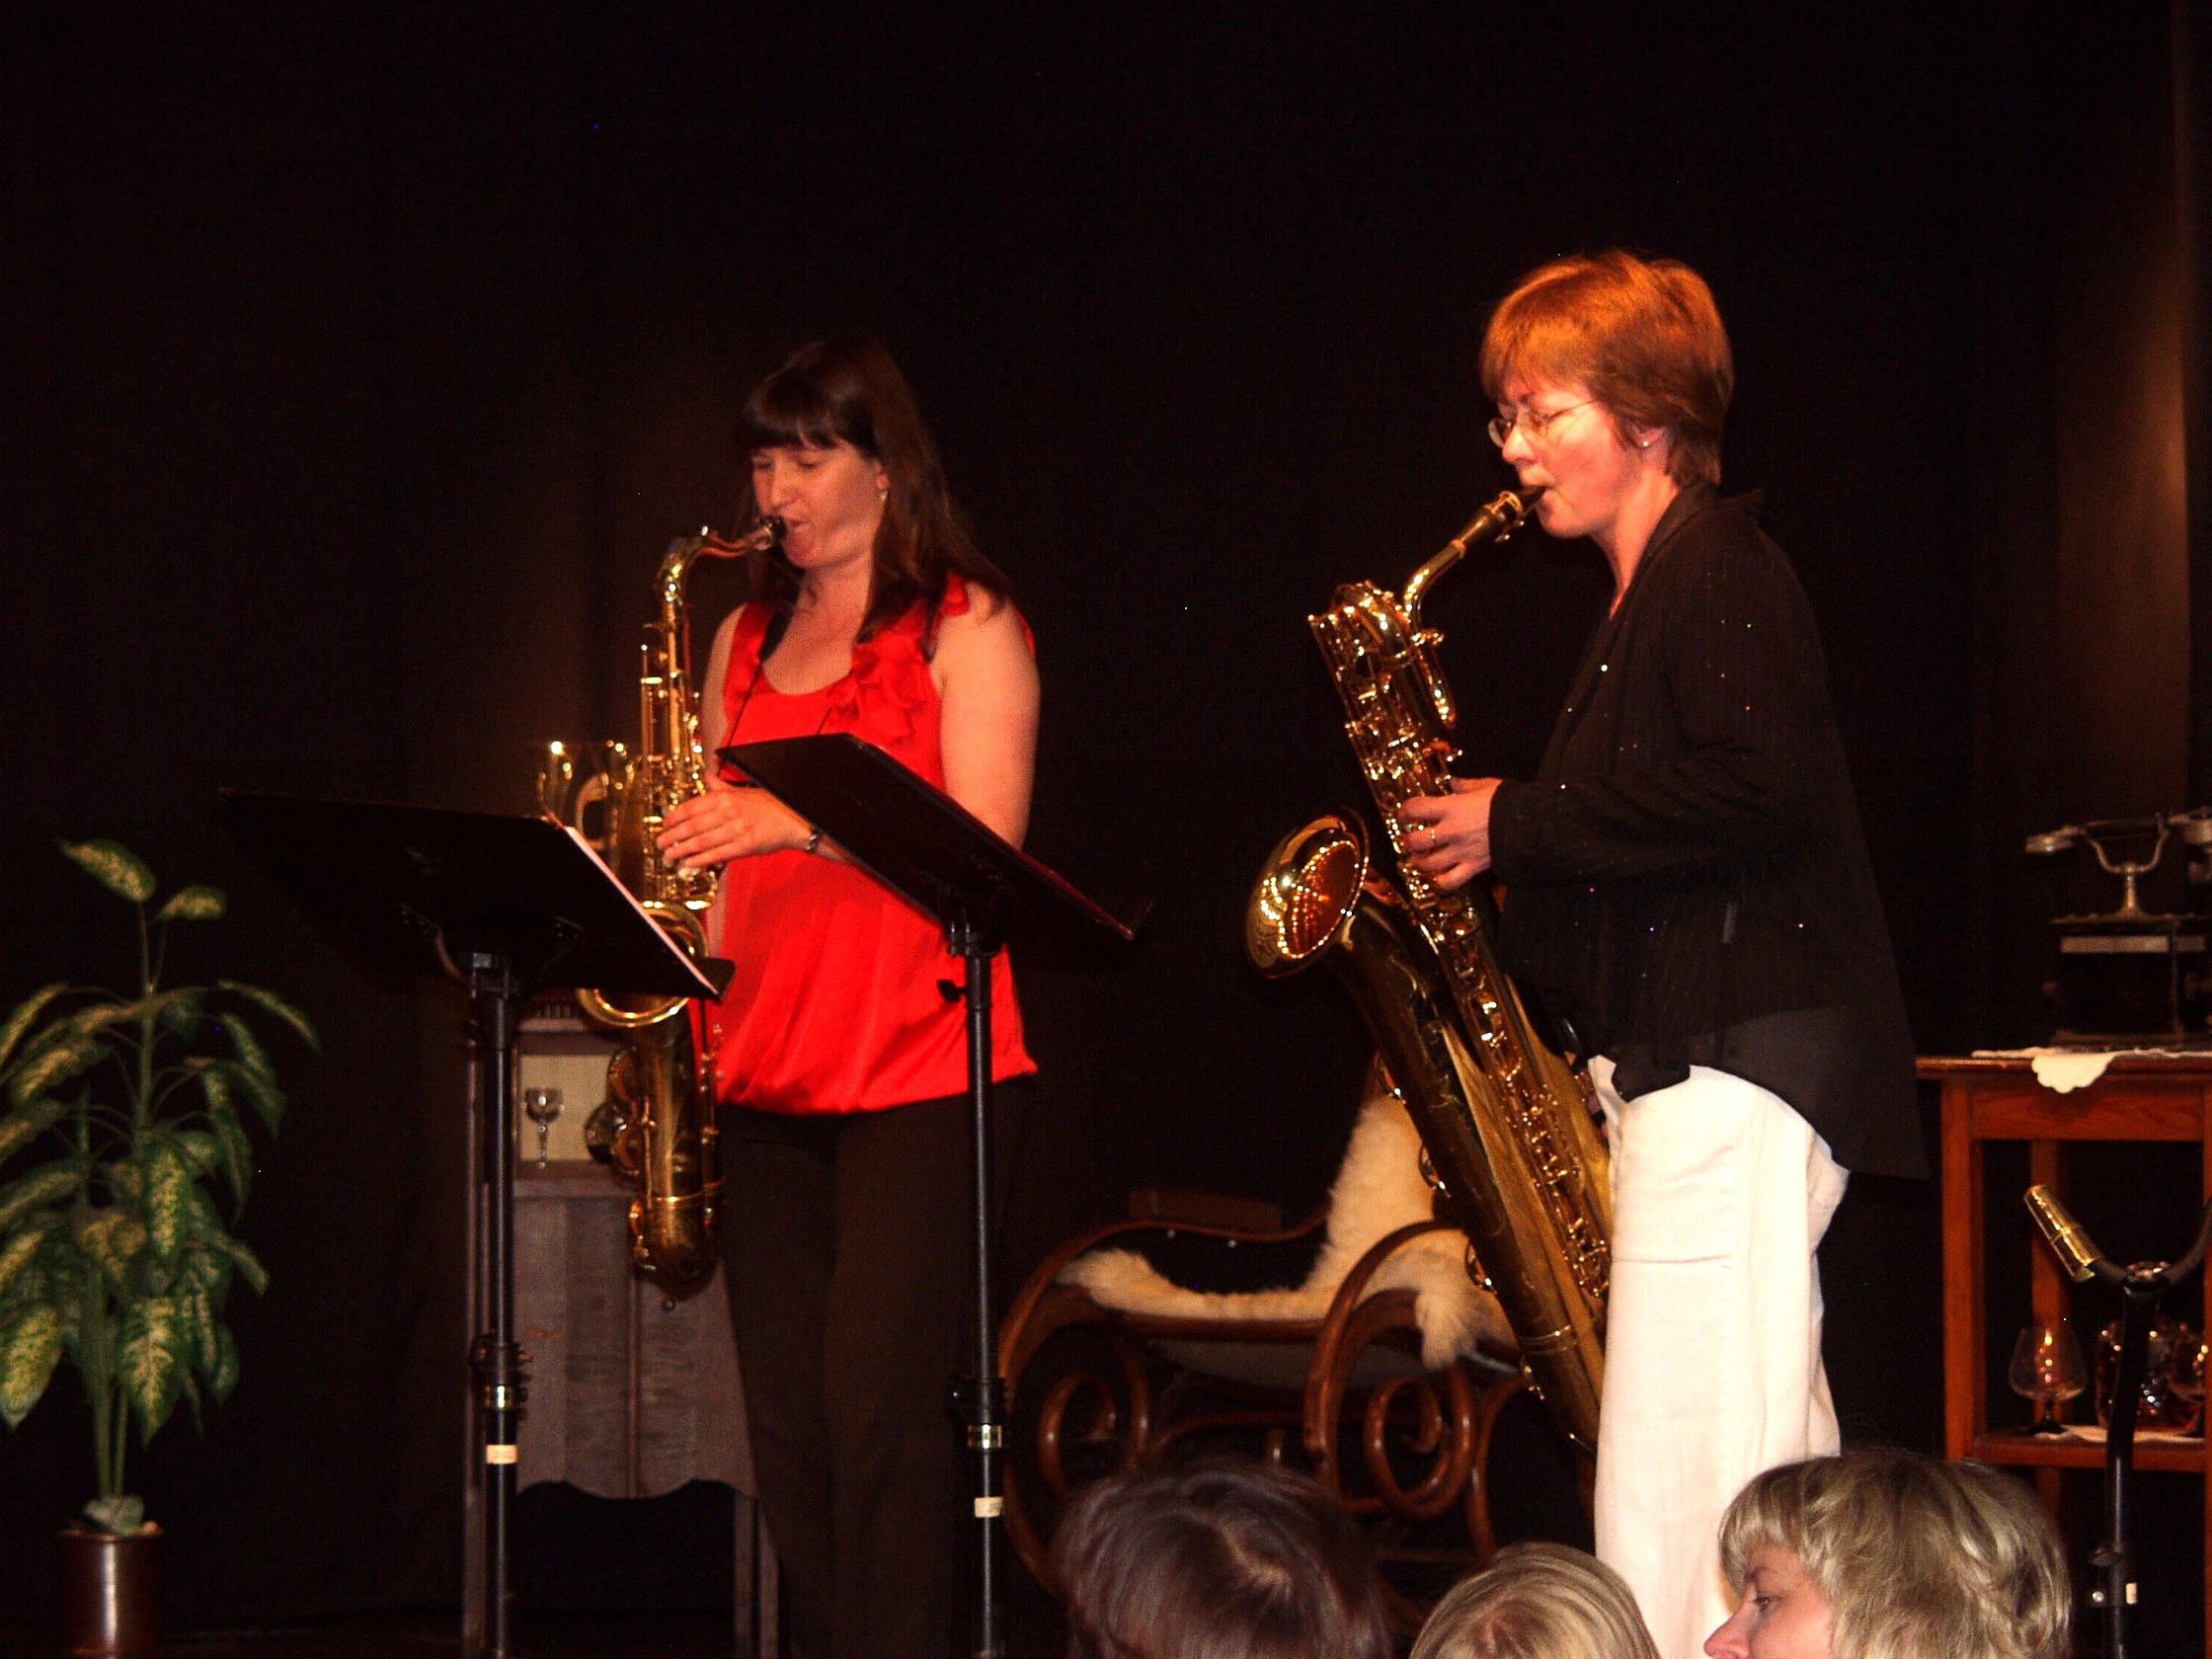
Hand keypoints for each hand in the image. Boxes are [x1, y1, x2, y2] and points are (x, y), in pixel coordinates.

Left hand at [657, 782, 810, 869]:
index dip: (675, 817)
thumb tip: (707, 775)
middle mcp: (729, 812)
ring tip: (670, 856)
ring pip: (703, 841)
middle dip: (673, 836)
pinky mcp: (745, 846)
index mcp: (726, 797)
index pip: (692, 807)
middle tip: (661, 843)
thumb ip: (721, 786)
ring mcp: (737, 829)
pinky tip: (690, 863)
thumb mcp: (744, 790)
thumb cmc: (770, 804)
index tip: (665, 824)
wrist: (795, 818)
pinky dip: (702, 860)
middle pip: (693, 825)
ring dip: (683, 850)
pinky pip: (718, 854)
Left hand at [1399, 777, 1499, 890]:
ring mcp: (1460, 851)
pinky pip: (1450, 881)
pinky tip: (1440, 875)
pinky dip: (1441, 881)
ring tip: (1419, 859)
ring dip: (1419, 861)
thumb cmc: (1509, 802)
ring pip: (1428, 863)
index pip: (1415, 809)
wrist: (1531, 825)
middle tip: (1410, 839)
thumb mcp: (1486, 785)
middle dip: (1409, 840)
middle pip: (1415, 841)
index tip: (1403, 814)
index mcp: (1451, 808)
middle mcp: (1451, 831)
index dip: (1403, 811)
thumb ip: (1465, 785)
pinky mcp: (1473, 867)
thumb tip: (1453, 783)